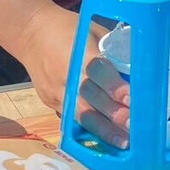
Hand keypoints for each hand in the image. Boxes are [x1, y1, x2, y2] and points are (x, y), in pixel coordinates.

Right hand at [20, 4, 128, 147]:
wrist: (30, 33)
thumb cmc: (67, 28)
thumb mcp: (93, 30)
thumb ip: (112, 51)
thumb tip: (139, 70)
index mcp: (80, 52)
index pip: (98, 71)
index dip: (115, 86)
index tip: (132, 98)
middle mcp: (67, 74)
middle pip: (90, 98)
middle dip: (113, 114)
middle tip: (134, 126)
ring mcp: (56, 91)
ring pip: (80, 114)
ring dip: (103, 130)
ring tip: (123, 141)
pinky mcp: (51, 102)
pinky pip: (71, 119)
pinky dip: (89, 130)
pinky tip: (105, 140)